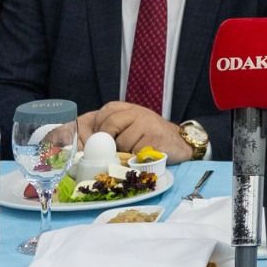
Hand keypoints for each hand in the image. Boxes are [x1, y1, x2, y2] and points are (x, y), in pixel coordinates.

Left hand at [76, 103, 191, 161]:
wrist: (180, 143)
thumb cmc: (150, 137)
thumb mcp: (130, 126)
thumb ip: (111, 129)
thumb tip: (86, 143)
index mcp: (128, 108)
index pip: (104, 112)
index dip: (98, 128)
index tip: (101, 141)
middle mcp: (138, 112)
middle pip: (110, 124)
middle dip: (109, 141)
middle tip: (116, 150)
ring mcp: (148, 124)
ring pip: (122, 141)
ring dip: (125, 152)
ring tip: (135, 152)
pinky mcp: (156, 138)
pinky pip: (136, 151)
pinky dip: (137, 158)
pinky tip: (143, 156)